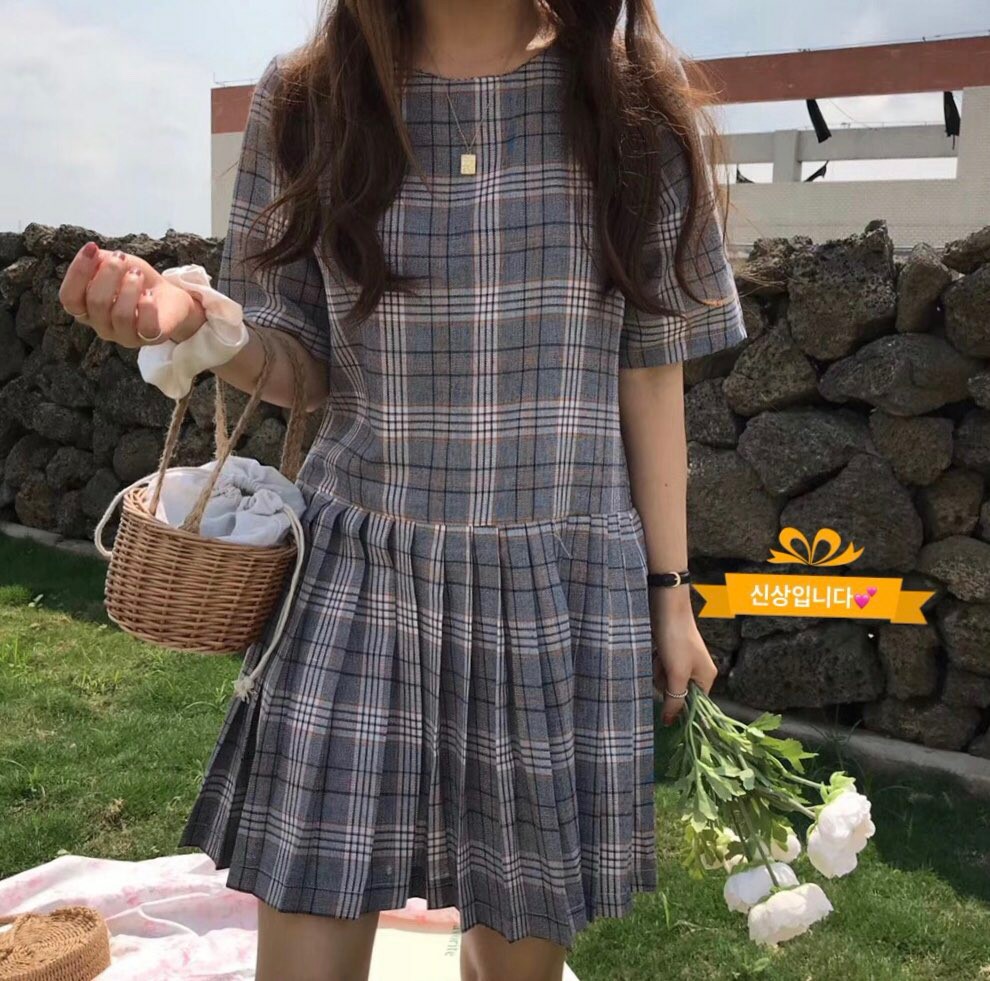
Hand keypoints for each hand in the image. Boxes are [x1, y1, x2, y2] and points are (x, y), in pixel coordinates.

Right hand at [59, 241, 206, 347]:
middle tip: (121, 257)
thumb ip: (99, 260)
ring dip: (129, 288)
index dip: (77, 272)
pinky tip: (150, 294)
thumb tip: (92, 253)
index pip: (69, 297)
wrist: (168, 296)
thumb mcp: (115, 264)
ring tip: (138, 274)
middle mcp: (101, 326)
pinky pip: (145, 327)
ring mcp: (124, 336)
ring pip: (120, 315)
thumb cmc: (136, 280)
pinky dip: (147, 306)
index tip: (92, 248)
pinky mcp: (149, 338)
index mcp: (85, 309)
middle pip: (95, 303)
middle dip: (108, 274)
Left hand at [650, 588, 718, 726]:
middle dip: (665, 684)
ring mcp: (683, 660)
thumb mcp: (677, 674)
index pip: (695, 704)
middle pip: (677, 692)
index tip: (665, 711)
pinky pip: (660, 667)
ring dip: (658, 671)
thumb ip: (674, 700)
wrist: (666, 606)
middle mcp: (697, 670)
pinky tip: (655, 651)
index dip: (679, 707)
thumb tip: (670, 723)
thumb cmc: (676, 640)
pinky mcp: (670, 651)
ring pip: (666, 679)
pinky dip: (655, 662)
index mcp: (706, 676)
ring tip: (659, 656)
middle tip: (664, 669)